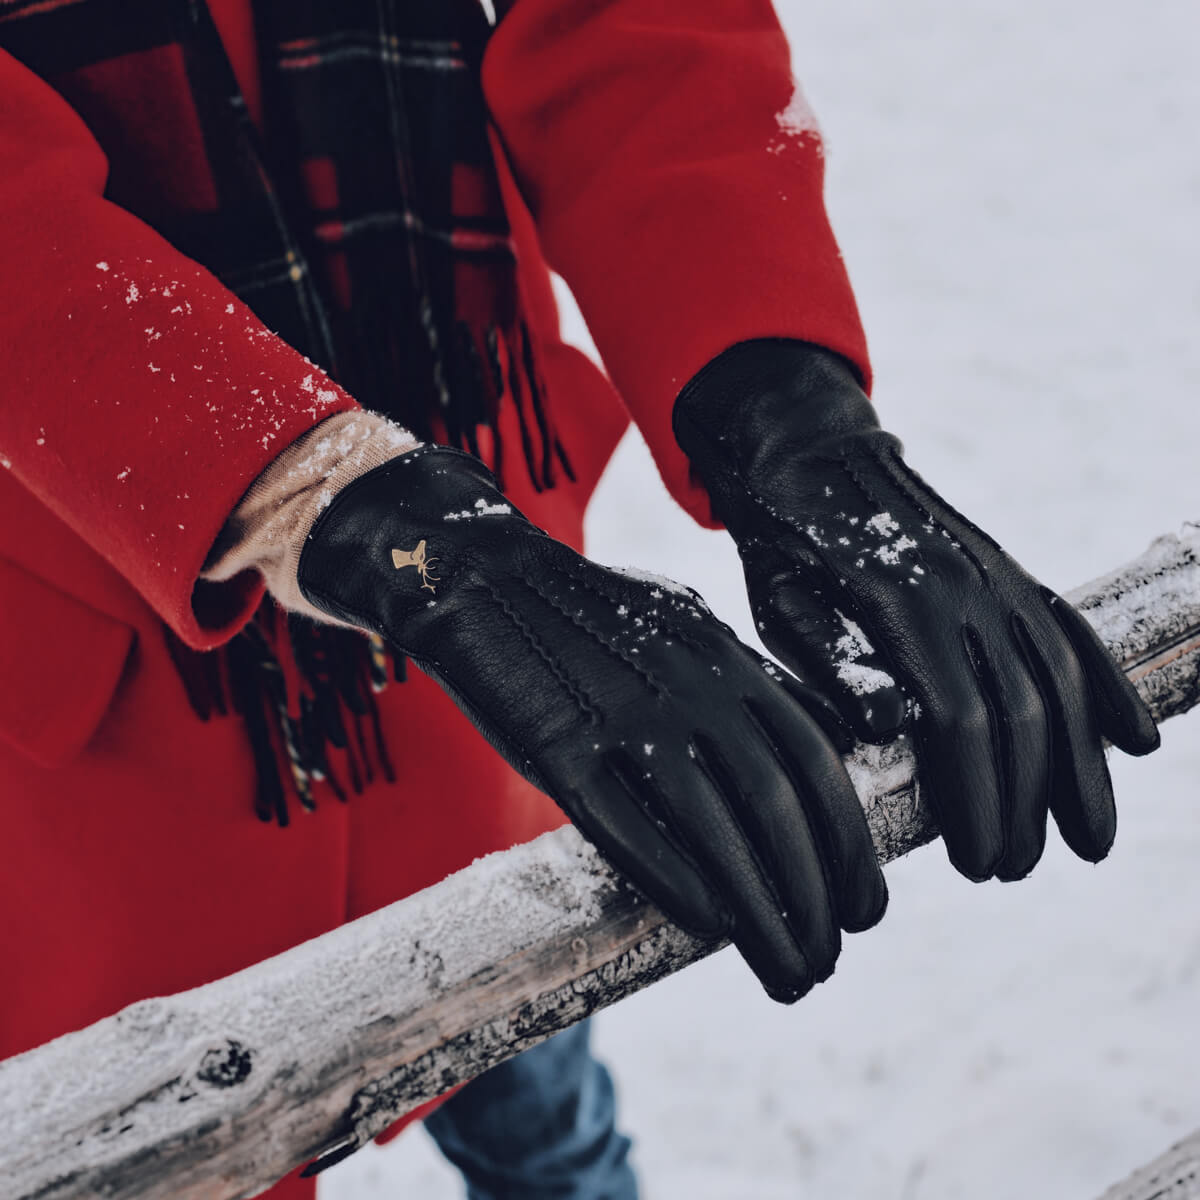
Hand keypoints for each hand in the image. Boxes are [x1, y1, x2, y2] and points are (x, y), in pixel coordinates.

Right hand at [297, 445, 885, 1000]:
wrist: (487, 581)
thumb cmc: (594, 616)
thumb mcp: (689, 627)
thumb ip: (750, 683)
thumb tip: (820, 747)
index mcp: (728, 660)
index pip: (814, 763)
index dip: (849, 842)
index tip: (865, 907)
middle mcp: (690, 688)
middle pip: (775, 807)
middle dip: (817, 896)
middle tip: (828, 959)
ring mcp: (624, 716)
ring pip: (714, 829)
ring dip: (762, 914)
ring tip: (788, 973)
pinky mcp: (561, 747)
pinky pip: (628, 828)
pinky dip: (677, 882)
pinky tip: (708, 927)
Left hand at [673, 339, 1159, 881]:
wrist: (812, 454)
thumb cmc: (784, 547)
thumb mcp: (780, 604)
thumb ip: (831, 660)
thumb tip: (892, 725)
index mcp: (904, 603)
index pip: (960, 722)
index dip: (976, 798)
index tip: (975, 861)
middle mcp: (968, 587)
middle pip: (1022, 712)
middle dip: (1026, 802)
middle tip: (1013, 868)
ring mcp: (999, 575)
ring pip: (1062, 680)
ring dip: (1081, 766)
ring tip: (1089, 839)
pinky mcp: (1011, 570)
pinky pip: (1073, 630)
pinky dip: (1109, 686)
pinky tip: (1137, 741)